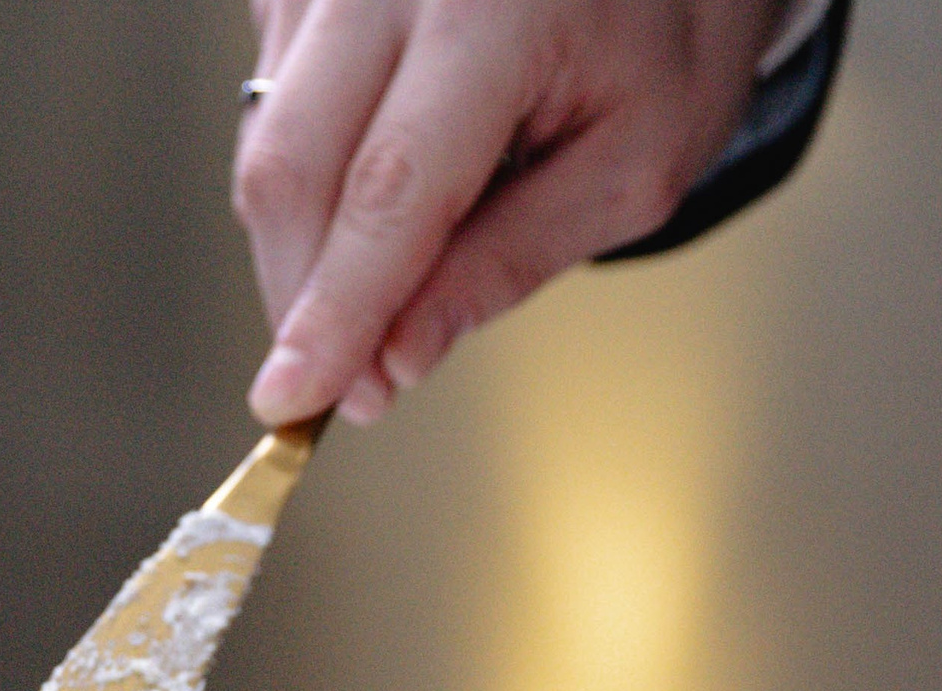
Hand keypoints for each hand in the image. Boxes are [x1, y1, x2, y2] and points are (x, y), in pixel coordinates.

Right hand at [235, 0, 778, 424]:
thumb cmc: (671, 26)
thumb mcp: (633, 165)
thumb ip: (510, 261)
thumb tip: (397, 358)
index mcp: (494, 10)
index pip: (388, 192)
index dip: (335, 312)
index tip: (293, 401)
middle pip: (294, 166)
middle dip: (301, 296)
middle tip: (340, 381)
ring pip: (270, 137)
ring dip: (306, 238)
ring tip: (393, 256)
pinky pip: (275, 95)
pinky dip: (309, 170)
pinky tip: (380, 172)